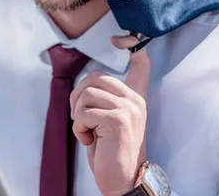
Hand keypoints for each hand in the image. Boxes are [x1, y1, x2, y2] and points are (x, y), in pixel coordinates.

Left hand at [69, 35, 151, 195]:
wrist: (122, 180)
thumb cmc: (110, 151)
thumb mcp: (110, 120)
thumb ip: (106, 100)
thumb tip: (90, 83)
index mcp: (135, 97)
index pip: (141, 64)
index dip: (133, 45)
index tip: (120, 38)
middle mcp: (135, 100)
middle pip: (94, 77)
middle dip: (77, 96)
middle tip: (81, 118)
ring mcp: (129, 108)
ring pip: (85, 94)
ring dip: (78, 116)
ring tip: (89, 132)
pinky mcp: (119, 120)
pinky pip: (83, 113)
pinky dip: (79, 129)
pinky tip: (91, 141)